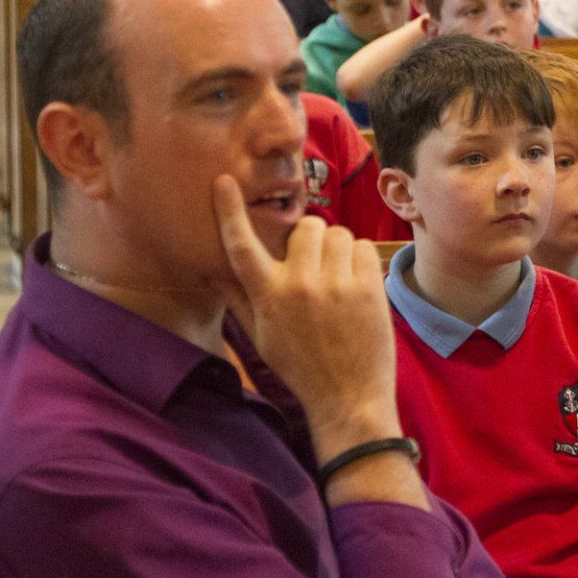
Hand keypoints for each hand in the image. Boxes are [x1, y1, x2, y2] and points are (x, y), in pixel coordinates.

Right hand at [213, 175, 397, 463]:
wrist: (347, 396)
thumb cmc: (300, 367)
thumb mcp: (259, 337)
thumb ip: (236, 298)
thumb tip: (208, 271)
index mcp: (267, 295)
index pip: (241, 244)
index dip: (229, 210)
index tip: (224, 181)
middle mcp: (299, 284)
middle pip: (305, 226)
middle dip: (308, 238)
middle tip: (312, 264)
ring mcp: (337, 283)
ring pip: (336, 232)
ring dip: (334, 248)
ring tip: (334, 277)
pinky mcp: (369, 286)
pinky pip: (361, 246)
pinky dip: (358, 258)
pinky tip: (354, 282)